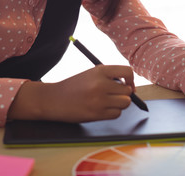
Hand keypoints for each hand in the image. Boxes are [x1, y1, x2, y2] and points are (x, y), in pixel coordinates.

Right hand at [9, 65, 134, 122]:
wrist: (54, 99)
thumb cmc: (74, 87)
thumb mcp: (91, 74)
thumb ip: (109, 78)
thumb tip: (131, 88)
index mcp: (100, 70)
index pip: (127, 72)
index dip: (131, 80)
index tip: (128, 85)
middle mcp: (101, 84)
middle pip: (127, 91)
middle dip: (124, 94)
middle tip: (114, 95)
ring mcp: (99, 100)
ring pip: (125, 103)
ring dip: (119, 104)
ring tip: (107, 102)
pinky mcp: (97, 114)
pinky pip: (117, 114)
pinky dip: (113, 112)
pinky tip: (102, 109)